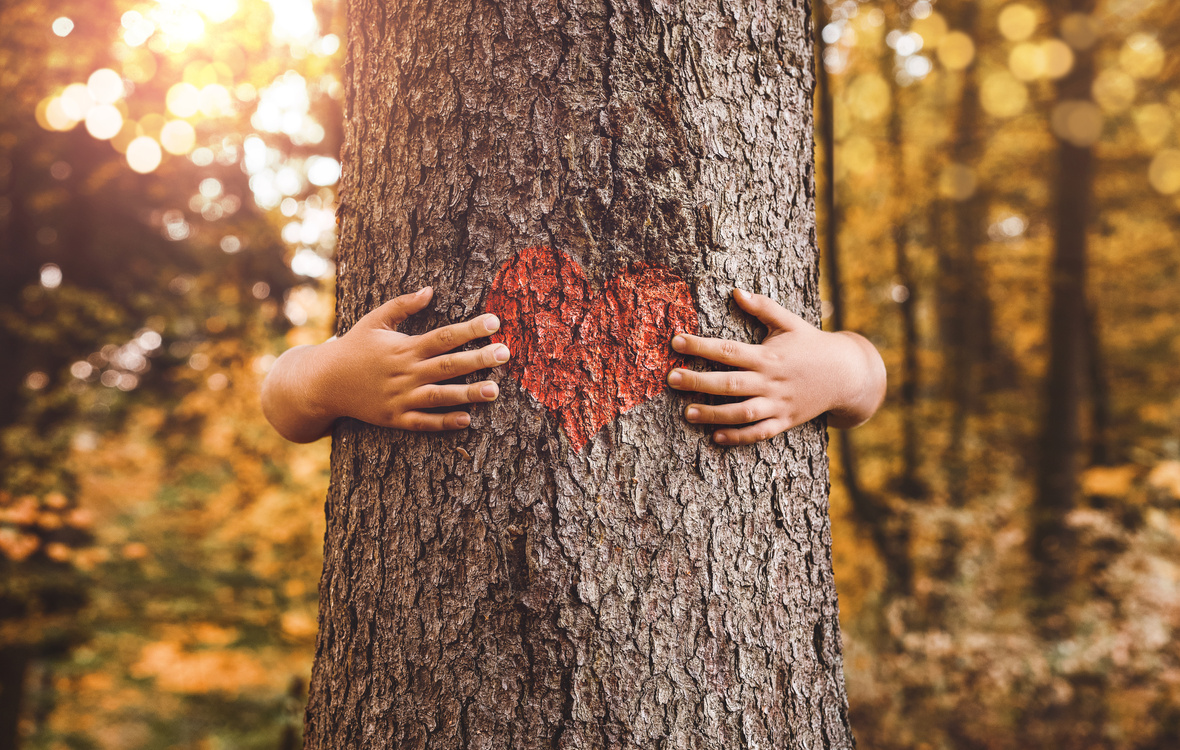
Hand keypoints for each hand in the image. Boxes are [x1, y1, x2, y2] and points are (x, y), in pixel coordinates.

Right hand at [261, 287, 510, 441]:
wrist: (323, 383)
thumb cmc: (353, 347)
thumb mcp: (374, 320)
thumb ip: (403, 305)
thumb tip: (431, 290)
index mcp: (404, 347)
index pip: (444, 336)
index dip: (470, 329)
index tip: (495, 322)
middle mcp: (405, 372)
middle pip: (448, 366)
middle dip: (479, 359)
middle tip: (506, 354)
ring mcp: (400, 398)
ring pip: (440, 396)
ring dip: (468, 394)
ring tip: (495, 390)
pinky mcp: (395, 419)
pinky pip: (423, 422)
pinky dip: (444, 422)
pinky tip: (467, 419)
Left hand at [666, 288, 885, 445]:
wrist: (847, 374)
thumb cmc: (813, 344)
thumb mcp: (790, 322)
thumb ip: (763, 307)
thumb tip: (737, 290)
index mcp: (768, 355)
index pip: (728, 350)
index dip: (700, 345)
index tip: (676, 341)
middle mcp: (771, 381)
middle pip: (730, 383)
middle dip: (698, 381)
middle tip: (671, 378)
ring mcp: (779, 404)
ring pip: (742, 412)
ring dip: (714, 414)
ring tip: (687, 413)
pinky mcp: (785, 421)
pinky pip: (759, 433)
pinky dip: (739, 437)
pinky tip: (716, 437)